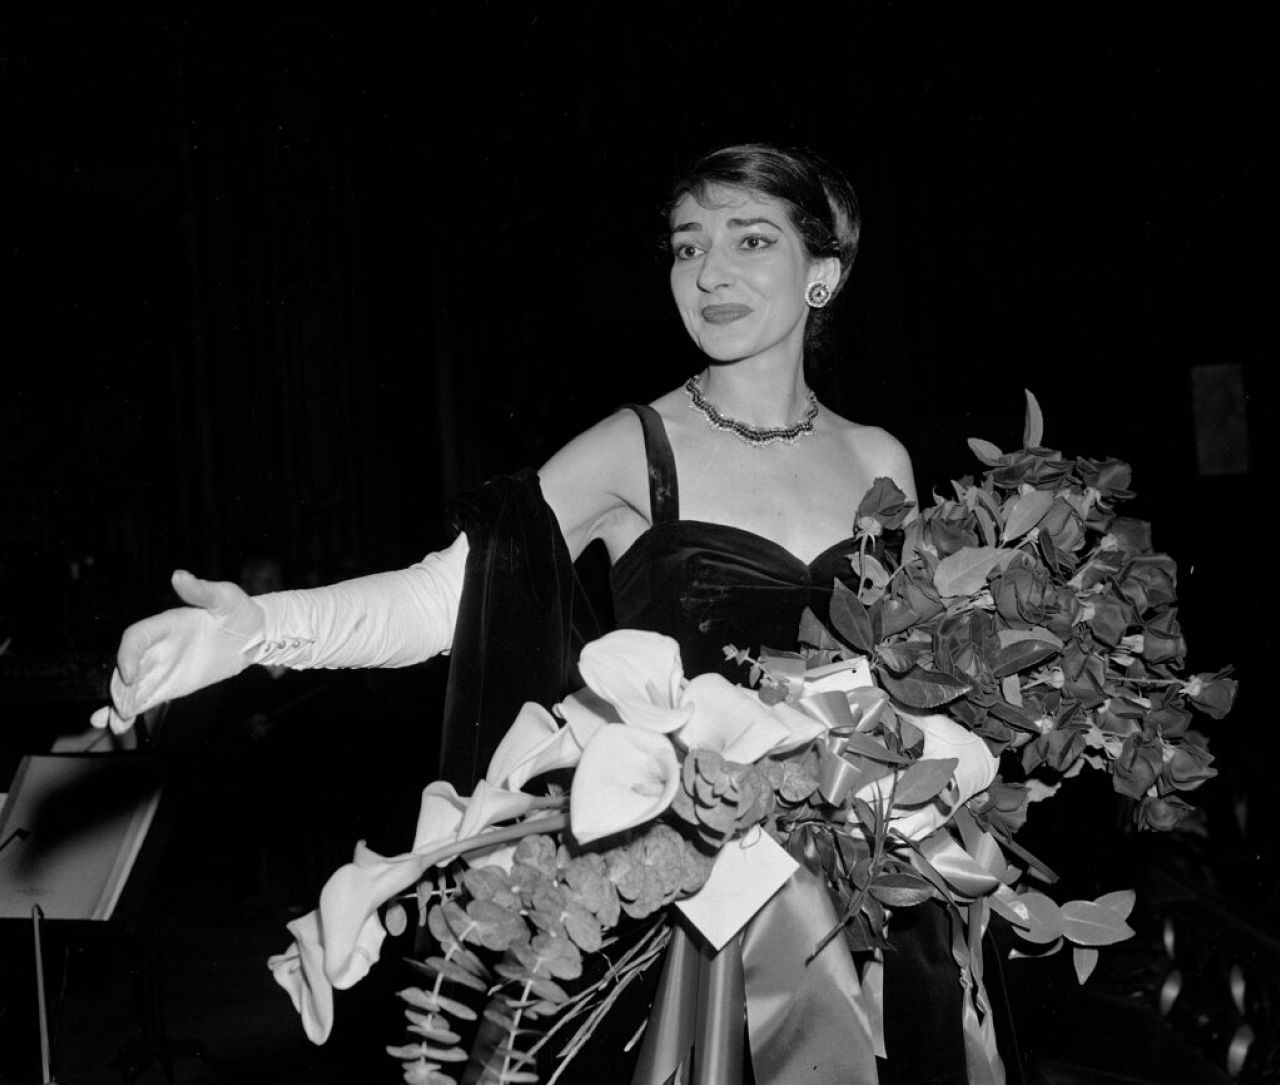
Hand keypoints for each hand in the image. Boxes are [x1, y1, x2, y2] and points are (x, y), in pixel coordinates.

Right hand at [91, 570, 264, 733]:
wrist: (254, 635)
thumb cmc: (238, 610)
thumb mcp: (224, 597)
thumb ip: (201, 590)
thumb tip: (180, 576)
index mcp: (165, 624)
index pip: (136, 637)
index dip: (128, 654)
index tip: (129, 675)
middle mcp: (157, 646)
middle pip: (127, 665)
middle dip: (119, 686)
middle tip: (119, 706)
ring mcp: (161, 666)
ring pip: (131, 686)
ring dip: (118, 703)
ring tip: (110, 723)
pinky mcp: (170, 684)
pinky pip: (146, 698)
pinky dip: (131, 712)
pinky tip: (119, 726)